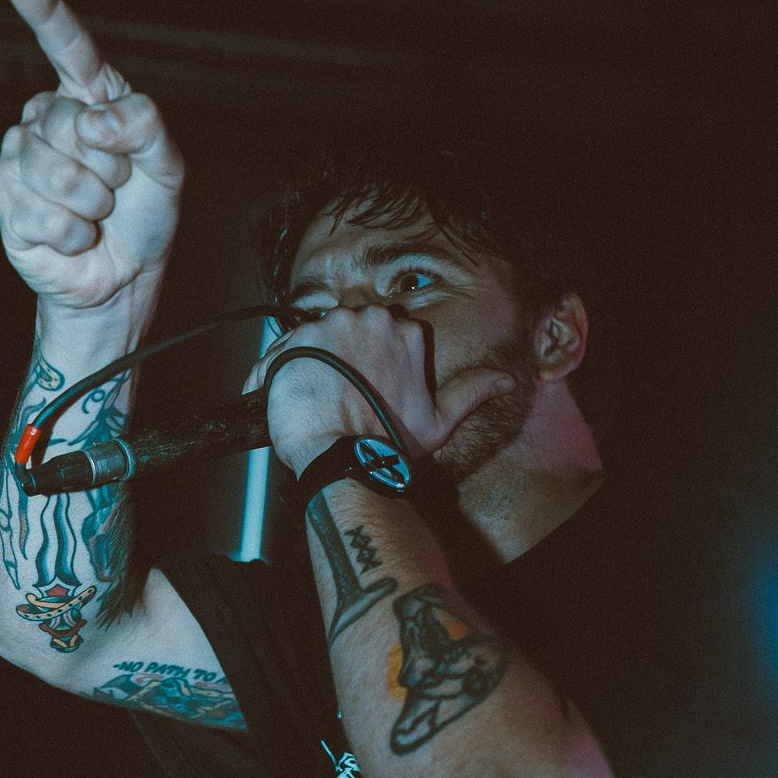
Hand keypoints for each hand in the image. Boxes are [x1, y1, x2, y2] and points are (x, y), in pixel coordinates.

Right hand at [0, 0, 183, 324]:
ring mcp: (19, 156)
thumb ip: (145, 127)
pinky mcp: (2, 197)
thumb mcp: (167, 168)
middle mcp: (48, 118)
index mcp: (90, 99)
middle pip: (68, 124)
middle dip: (106, 168)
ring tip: (95, 214)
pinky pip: (40, 210)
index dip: (46, 14)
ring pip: (53, 170)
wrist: (121, 277)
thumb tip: (94, 121)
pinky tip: (74, 236)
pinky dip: (70, 233)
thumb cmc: (142, 216)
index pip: (69, 48)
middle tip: (114, 190)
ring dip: (89, 204)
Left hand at [246, 304, 516, 473]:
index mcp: (405, 331)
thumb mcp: (440, 419)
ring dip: (305, 363)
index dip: (367, 361)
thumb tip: (506, 381)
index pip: (380, 331)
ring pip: (312, 336)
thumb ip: (472, 391)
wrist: (344, 459)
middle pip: (346, 328)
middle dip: (337, 357)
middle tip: (334, 395)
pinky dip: (271, 373)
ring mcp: (331, 326)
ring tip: (306, 399)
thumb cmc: (390, 444)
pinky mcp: (295, 339)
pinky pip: (277, 350)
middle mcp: (369, 318)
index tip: (360, 385)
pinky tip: (277, 397)